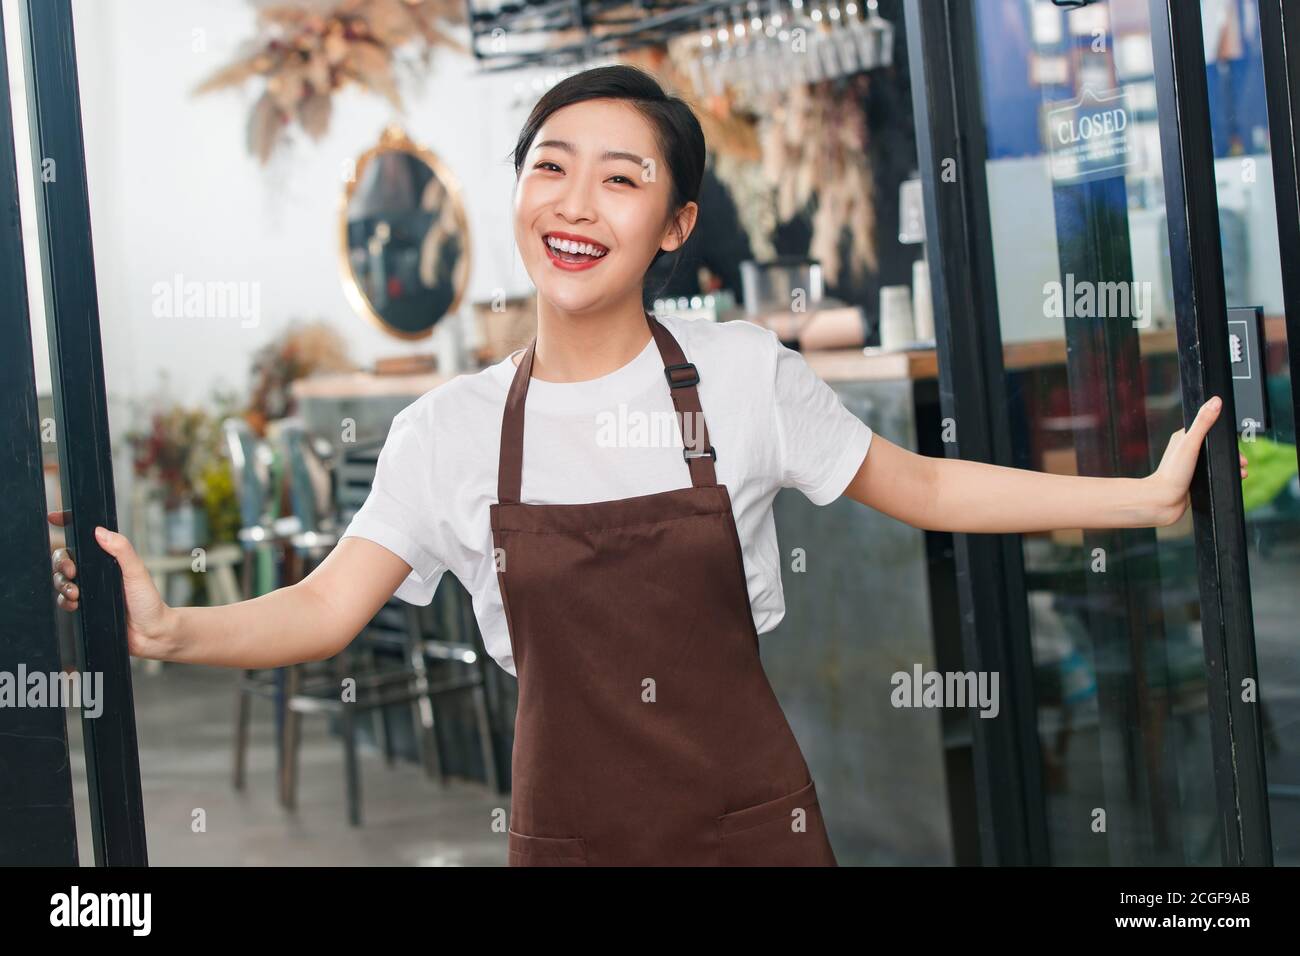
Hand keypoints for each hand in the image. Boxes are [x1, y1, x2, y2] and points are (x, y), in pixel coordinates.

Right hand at [48, 512, 175, 659]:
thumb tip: (100, 531)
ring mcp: (89, 589)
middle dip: (62, 563)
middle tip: (72, 572)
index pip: (84, 539)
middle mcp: (95, 572)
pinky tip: (75, 604)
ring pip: (61, 579)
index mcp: (107, 558)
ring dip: (62, 583)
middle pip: (65, 559)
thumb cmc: (149, 601)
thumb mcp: (137, 572)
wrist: (151, 634)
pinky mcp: (84, 607)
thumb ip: (122, 550)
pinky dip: (64, 601)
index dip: (66, 526)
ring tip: (76, 593)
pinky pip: (63, 600)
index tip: (54, 518)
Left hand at [1146, 396, 1248, 525]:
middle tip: (1242, 462)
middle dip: (1232, 454)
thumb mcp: (1191, 444)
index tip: (1236, 445)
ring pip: (1216, 461)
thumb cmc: (1172, 474)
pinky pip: (1213, 474)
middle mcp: (1186, 451)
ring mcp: (1190, 466)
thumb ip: (1203, 423)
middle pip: (1216, 447)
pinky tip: (1231, 480)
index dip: (1225, 437)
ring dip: (1231, 466)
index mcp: (1184, 438)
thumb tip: (1215, 401)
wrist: (1163, 502)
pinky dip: (1224, 475)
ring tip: (1241, 472)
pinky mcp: (1193, 479)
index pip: (1209, 430)